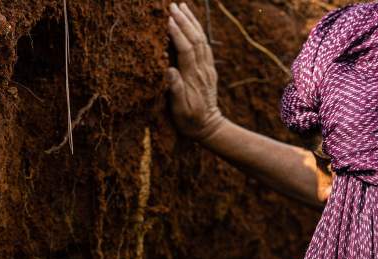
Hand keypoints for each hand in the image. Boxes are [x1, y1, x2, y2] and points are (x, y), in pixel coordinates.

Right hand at [167, 2, 224, 140]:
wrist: (210, 127)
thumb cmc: (190, 121)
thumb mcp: (180, 110)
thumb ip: (175, 90)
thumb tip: (169, 70)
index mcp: (193, 77)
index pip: (186, 50)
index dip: (177, 34)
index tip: (167, 20)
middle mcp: (202, 69)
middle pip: (195, 39)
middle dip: (184, 21)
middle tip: (172, 5)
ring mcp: (207, 68)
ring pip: (201, 39)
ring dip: (192, 21)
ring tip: (182, 6)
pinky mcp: (209, 68)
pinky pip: (204, 44)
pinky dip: (197, 30)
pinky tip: (191, 22)